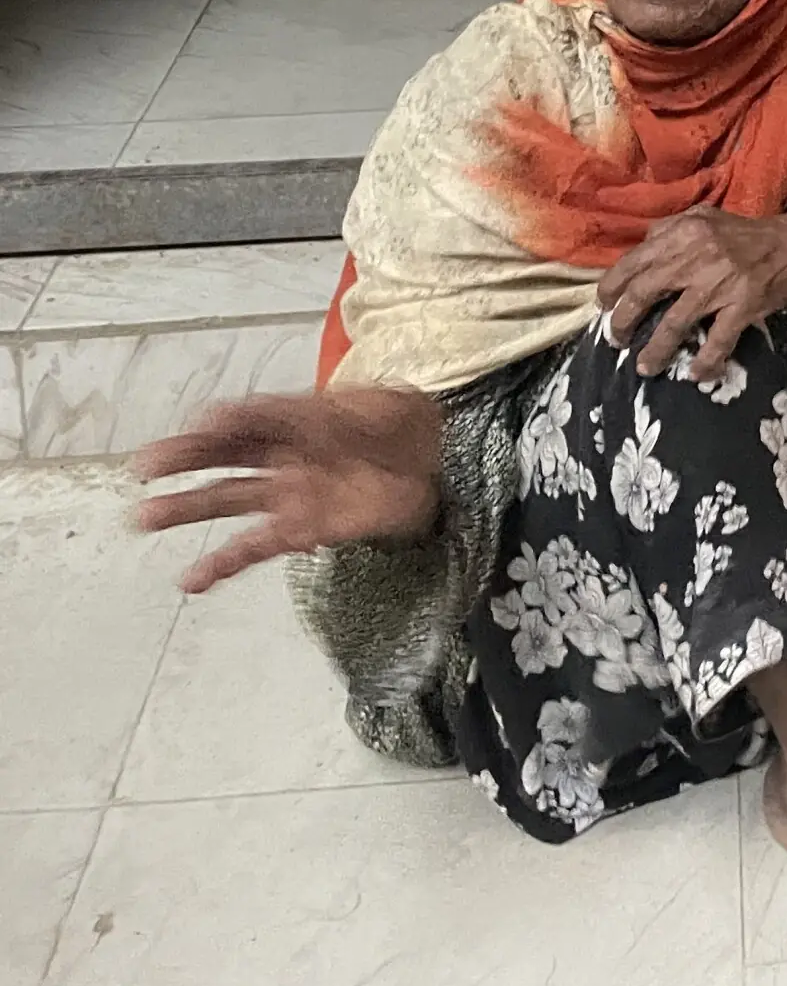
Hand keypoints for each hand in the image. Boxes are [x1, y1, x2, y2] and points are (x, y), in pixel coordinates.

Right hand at [133, 387, 442, 595]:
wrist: (444, 462)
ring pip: (230, 500)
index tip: (194, 429)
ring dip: (188, 509)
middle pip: (226, 457)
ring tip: (145, 518)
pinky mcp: (306, 528)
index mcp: (298, 417)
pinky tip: (193, 579)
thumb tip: (266, 414)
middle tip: (143, 469)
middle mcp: (285, 455)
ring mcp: (292, 493)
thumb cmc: (406, 423)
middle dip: (184, 461)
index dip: (219, 424)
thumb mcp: (369, 406)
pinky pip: (256, 546)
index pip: (246, 418)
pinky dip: (223, 562)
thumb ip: (316, 414)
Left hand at [597, 206, 786, 377]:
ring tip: (645, 367)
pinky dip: (704, 362)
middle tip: (617, 340)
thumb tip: (640, 251)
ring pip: (674, 324)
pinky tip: (695, 373)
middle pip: (644, 294)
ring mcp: (720, 284)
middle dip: (623, 323)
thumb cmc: (746, 233)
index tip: (604, 307)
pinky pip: (717, 341)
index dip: (611, 288)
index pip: (634, 263)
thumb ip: (669, 231)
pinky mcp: (743, 306)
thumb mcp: (704, 219)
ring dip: (655, 351)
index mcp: (683, 233)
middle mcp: (696, 257)